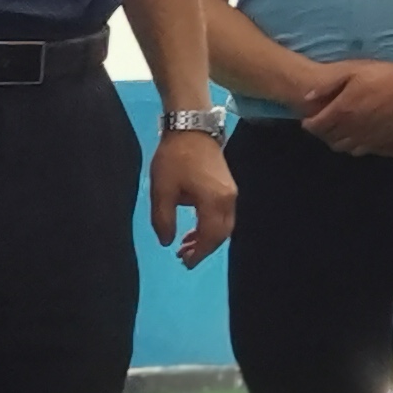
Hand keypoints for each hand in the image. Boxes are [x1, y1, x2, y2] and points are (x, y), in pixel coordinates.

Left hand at [151, 129, 234, 265]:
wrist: (192, 129)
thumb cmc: (175, 159)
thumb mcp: (162, 190)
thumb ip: (163, 219)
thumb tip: (167, 242)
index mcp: (213, 201)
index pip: (210, 236)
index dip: (199, 253)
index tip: (185, 263)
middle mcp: (228, 200)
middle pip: (222, 233)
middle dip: (204, 249)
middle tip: (184, 258)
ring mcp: (230, 193)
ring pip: (224, 225)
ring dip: (207, 238)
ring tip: (185, 246)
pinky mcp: (227, 187)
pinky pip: (223, 215)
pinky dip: (210, 226)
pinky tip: (194, 228)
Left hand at [301, 58, 392, 156]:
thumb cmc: (383, 75)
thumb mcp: (352, 72)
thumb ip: (327, 86)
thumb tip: (307, 97)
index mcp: (341, 110)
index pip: (317, 124)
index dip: (309, 124)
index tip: (307, 121)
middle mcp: (352, 127)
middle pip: (329, 137)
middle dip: (322, 134)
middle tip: (320, 129)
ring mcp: (368, 135)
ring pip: (345, 146)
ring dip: (337, 143)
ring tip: (335, 137)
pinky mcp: (383, 139)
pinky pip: (364, 150)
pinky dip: (355, 148)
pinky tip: (355, 143)